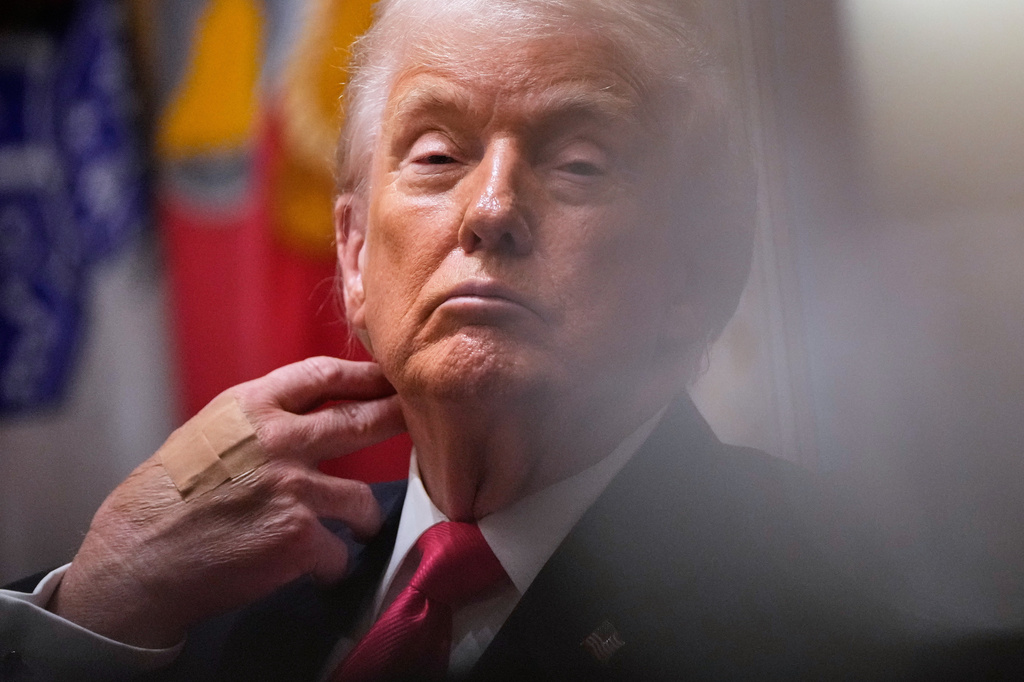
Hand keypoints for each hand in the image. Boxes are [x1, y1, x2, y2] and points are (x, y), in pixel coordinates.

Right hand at [49, 357, 405, 647]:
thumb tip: (314, 410)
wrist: (138, 557)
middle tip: (418, 423)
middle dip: (396, 420)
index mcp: (252, 407)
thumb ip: (262, 420)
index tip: (390, 378)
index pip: (323, 374)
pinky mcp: (299, 534)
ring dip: (359, 520)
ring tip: (347, 529)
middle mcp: (278, 439)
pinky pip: (339, 550)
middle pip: (361, 420)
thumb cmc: (169, 496)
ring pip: (363, 499)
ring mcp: (293, 486)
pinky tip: (308, 567)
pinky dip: (328, 564)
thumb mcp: (210, 432)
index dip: (365, 375)